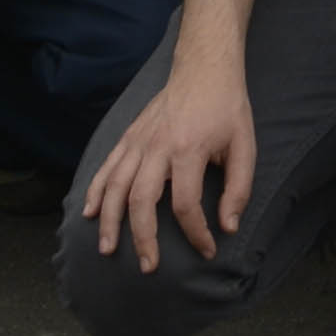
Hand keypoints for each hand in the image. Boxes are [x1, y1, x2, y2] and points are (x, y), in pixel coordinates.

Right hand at [81, 66, 259, 272]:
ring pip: (116, 187)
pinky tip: (90, 213)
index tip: (208, 249)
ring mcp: (138, 142)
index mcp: (188, 150)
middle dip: (143, 238)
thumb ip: (238, 187)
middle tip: (148, 266)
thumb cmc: (227, 109)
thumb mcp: (245, 145)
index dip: (196, 232)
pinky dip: (96, 191)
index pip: (186, 204)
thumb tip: (228, 226)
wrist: (204, 69)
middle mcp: (157, 147)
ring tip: (108, 249)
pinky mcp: (128, 137)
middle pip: (141, 201)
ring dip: (110, 221)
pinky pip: (106, 168)